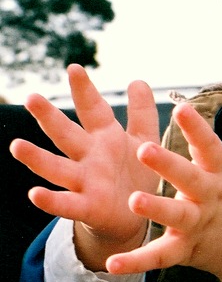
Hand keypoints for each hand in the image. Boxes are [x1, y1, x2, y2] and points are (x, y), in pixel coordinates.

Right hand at [10, 64, 159, 269]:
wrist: (134, 213)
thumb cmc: (135, 172)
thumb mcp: (144, 139)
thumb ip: (141, 112)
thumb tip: (138, 80)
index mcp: (106, 137)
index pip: (93, 110)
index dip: (85, 90)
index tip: (74, 68)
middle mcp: (89, 156)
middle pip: (66, 134)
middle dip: (50, 117)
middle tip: (32, 98)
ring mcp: (85, 181)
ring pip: (57, 167)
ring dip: (37, 158)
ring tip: (17, 146)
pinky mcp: (87, 207)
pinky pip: (66, 204)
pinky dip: (51, 200)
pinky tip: (35, 194)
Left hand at [106, 100, 221, 281]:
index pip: (210, 147)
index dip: (196, 128)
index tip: (181, 108)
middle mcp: (209, 199)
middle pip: (189, 179)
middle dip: (168, 165)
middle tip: (144, 148)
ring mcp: (198, 226)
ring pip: (175, 217)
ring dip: (156, 209)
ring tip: (133, 200)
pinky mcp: (187, 250)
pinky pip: (161, 257)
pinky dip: (137, 261)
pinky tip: (112, 262)